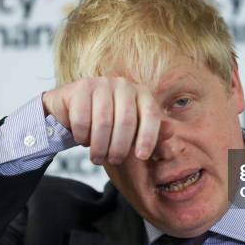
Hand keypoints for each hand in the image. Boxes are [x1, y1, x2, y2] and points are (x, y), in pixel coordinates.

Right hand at [42, 77, 161, 164]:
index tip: (142, 157)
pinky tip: (83, 139)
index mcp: (141, 93)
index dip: (148, 137)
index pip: (151, 114)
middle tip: (114, 161)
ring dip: (100, 146)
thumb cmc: (109, 123)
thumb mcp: (133, 131)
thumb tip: (170, 132)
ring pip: (103, 122)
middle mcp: (123, 85)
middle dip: (120, 147)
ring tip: (97, 157)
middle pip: (126, 121)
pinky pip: (83, 118)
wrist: (74, 110)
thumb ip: (152, 133)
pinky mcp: (80, 87)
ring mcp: (101, 83)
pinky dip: (83, 135)